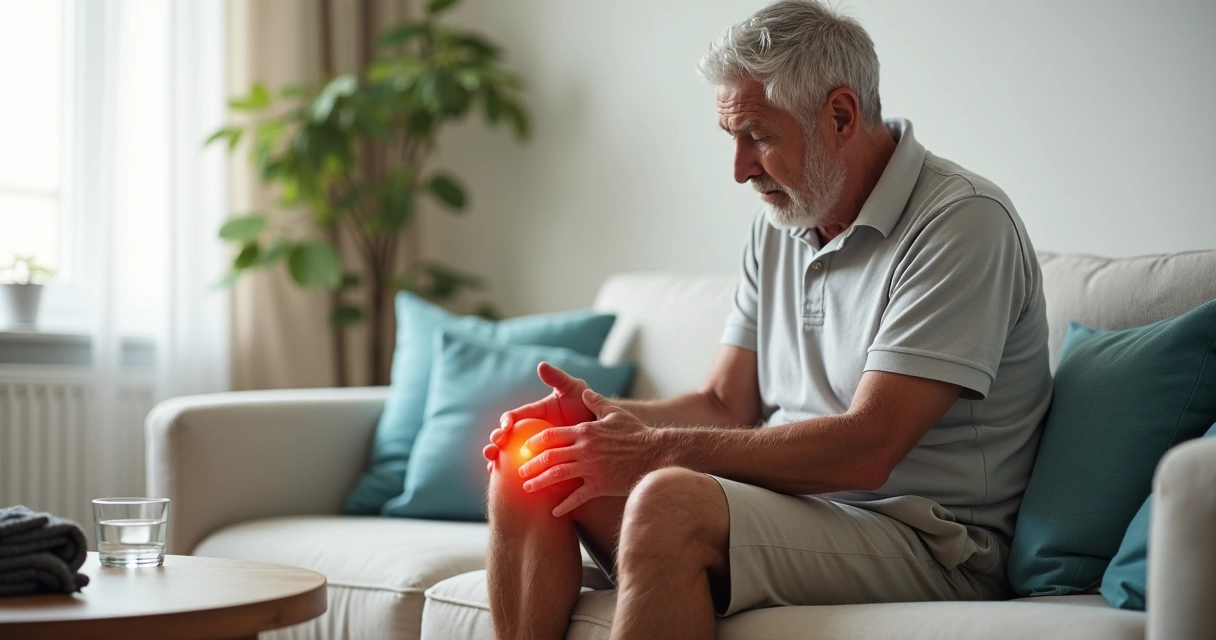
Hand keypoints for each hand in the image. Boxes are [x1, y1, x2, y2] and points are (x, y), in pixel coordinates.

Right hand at [483, 362, 593, 471]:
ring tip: (490, 462)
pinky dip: (509, 475)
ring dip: (495, 458)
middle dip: (495, 441)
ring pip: (508, 455)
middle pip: (505, 437)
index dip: (507, 421)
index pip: (515, 416)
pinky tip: (503, 479)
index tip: (506, 426)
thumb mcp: (574, 390)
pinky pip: (524, 471)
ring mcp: (533, 449)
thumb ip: (557, 379)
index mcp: (534, 414)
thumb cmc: (587, 407)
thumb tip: (541, 365)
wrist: (601, 433)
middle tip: (494, 445)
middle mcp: (529, 432)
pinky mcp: (541, 464)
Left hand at [516, 388, 657, 516]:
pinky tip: (554, 511)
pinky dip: (565, 505)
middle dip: (531, 464)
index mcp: (585, 431)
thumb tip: (584, 391)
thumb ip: (596, 402)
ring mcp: (591, 468)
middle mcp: (584, 449)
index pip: (552, 435)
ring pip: (557, 476)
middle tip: (519, 471)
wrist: (656, 454)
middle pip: (549, 457)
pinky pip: (578, 497)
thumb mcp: (615, 413)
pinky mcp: (600, 485)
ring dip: (539, 482)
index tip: (524, 448)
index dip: (535, 441)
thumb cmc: (636, 433)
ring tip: (527, 488)